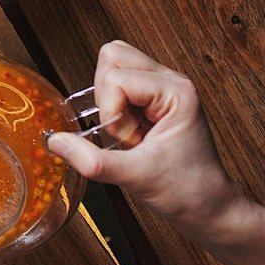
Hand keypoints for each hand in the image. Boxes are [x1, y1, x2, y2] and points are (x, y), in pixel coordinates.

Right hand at [46, 42, 242, 238]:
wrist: (209, 208)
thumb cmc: (187, 190)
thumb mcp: (135, 178)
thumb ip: (91, 160)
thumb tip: (55, 141)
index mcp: (176, 91)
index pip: (115, 78)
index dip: (111, 113)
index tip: (131, 142)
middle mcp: (171, 80)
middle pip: (113, 55)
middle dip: (106, 95)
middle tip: (123, 128)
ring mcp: (163, 86)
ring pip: (113, 65)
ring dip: (108, 100)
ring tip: (129, 130)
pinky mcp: (154, 97)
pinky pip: (118, 83)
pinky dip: (113, 107)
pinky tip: (131, 132)